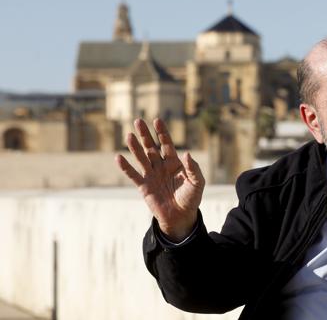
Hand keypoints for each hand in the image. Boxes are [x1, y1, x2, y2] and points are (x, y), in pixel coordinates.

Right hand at [115, 118, 204, 241]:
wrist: (181, 217)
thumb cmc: (191, 198)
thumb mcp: (197, 183)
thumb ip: (193, 168)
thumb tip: (187, 153)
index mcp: (174, 163)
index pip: (167, 144)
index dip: (162, 133)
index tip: (157, 120)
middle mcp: (161, 166)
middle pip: (151, 147)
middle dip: (145, 135)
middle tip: (138, 121)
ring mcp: (151, 175)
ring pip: (141, 158)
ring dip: (135, 147)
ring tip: (129, 135)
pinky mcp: (144, 186)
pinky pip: (133, 175)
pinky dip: (126, 167)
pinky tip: (118, 157)